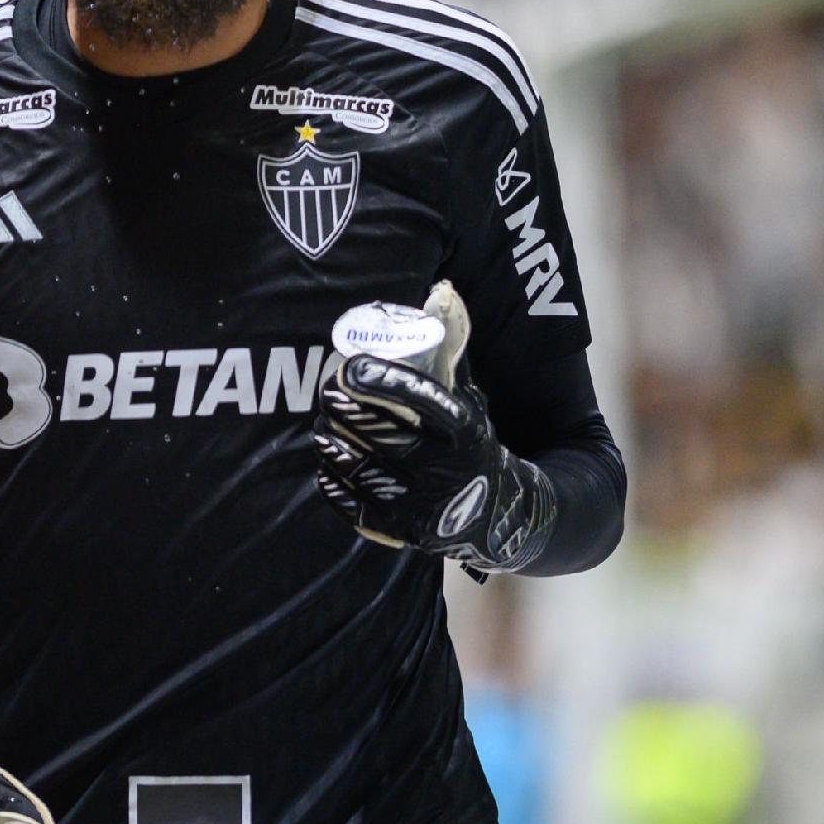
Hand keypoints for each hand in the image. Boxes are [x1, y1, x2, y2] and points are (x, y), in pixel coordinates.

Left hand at [313, 283, 556, 574]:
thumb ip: (452, 351)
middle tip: (328, 392)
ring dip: (336, 446)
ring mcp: (425, 505)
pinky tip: (326, 465)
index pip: (430, 403)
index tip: (354, 365)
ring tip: (322, 425)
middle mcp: (448, 471)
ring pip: (367, 472)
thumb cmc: (476, 443)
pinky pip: (358, 509)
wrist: (501, 514)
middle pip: (388, 437)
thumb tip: (441, 291)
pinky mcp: (406, 531)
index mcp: (468, 433)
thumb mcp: (473, 399)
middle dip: (350, 413)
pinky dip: (336, 486)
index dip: (390, 383)